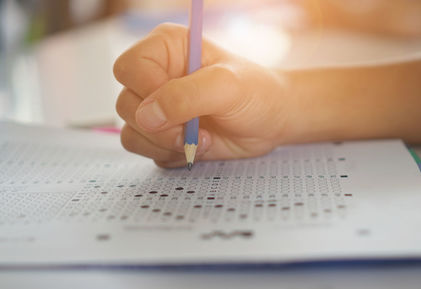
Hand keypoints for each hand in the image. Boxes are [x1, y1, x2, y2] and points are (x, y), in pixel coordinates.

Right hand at [113, 24, 290, 167]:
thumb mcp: (227, 87)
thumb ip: (185, 96)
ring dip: (166, 144)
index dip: (148, 92)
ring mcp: (157, 107)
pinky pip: (146, 150)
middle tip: (194, 130)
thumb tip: (146, 116)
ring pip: (132, 132)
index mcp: (165, 49)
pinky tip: (196, 148)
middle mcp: (156, 76)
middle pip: (126, 104)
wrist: (271, 121)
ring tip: (202, 140)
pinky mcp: (162, 133)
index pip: (129, 68)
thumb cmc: (256, 93)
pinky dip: (170, 155)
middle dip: (161, 127)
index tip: (180, 106)